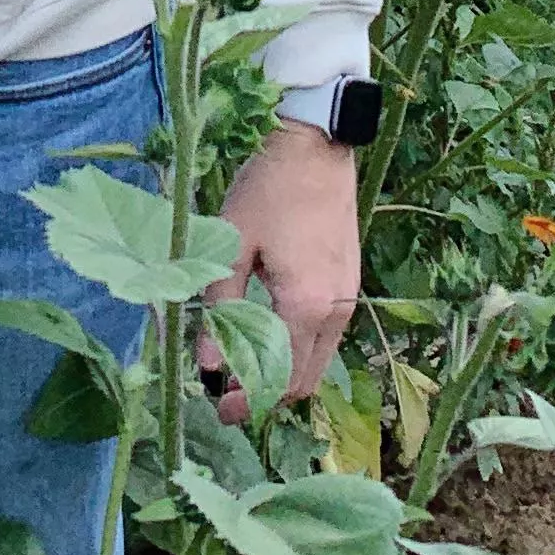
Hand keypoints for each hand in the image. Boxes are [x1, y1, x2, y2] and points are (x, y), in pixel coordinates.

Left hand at [202, 121, 361, 430]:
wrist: (316, 147)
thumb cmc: (267, 190)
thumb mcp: (232, 244)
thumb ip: (219, 307)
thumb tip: (206, 364)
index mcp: (305, 306)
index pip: (279, 380)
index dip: (246, 402)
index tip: (215, 407)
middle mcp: (334, 312)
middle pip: (304, 382)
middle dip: (264, 396)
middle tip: (224, 391)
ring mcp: (347, 299)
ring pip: (318, 362)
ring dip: (282, 373)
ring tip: (240, 363)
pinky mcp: (349, 284)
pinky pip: (325, 337)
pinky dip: (297, 349)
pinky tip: (266, 333)